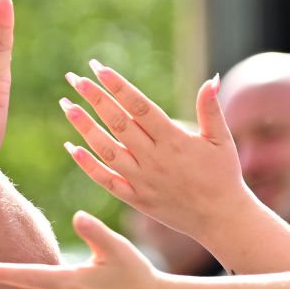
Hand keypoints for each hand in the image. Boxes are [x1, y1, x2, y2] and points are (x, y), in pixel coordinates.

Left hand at [60, 64, 255, 242]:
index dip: (118, 87)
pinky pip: (106, 180)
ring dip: (85, 127)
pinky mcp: (136, 199)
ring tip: (66, 106)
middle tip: (75, 79)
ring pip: (107, 150)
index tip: (99, 70)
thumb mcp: (221, 140)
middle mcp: (154, 159)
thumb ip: (211, 109)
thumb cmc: (223, 175)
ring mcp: (142, 180)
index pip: (139, 107)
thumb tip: (210, 79)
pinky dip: (88, 165)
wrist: (220, 218)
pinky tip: (71, 147)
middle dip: (95, 99)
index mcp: (174, 140)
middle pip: (118, 123)